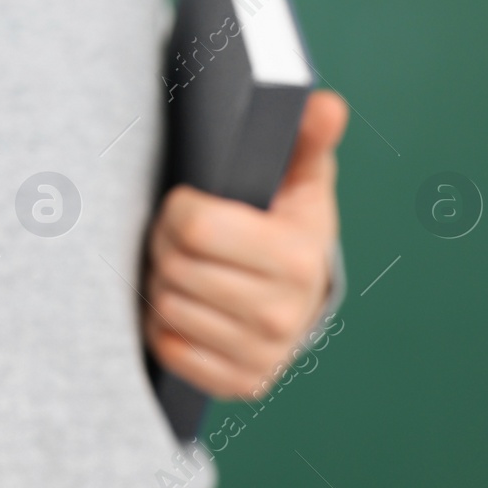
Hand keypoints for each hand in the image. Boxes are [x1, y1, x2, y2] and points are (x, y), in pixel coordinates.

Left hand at [143, 90, 347, 398]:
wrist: (305, 298)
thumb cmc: (288, 223)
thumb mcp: (300, 176)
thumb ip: (306, 136)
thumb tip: (324, 104)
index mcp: (298, 255)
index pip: (194, 226)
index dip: (178, 209)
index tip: (187, 203)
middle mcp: (284, 312)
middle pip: (174, 267)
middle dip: (165, 245)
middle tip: (178, 237)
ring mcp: (264, 354)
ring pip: (166, 308)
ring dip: (163, 284)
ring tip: (184, 268)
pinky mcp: (242, 383)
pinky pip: (170, 349)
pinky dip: (165, 326)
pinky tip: (187, 306)